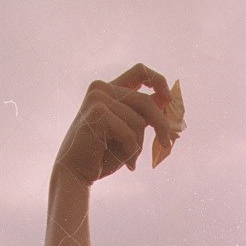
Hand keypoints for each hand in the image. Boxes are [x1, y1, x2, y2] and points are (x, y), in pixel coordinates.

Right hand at [54, 64, 173, 185]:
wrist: (75, 173)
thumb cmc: (102, 156)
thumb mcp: (128, 132)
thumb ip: (143, 116)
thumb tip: (168, 103)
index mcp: (108, 89)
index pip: (140, 72)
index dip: (159, 82)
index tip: (170, 100)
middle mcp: (101, 88)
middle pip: (145, 101)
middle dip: (161, 124)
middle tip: (167, 144)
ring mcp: (98, 98)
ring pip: (139, 121)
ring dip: (137, 146)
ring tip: (126, 159)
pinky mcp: (98, 113)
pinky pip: (129, 134)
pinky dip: (129, 151)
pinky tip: (118, 160)